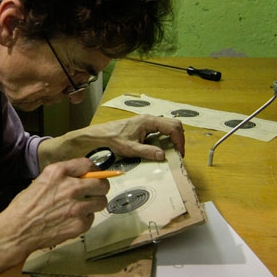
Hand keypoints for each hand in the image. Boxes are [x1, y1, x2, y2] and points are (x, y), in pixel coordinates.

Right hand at [0, 157, 108, 259]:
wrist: (17, 230)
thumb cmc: (26, 205)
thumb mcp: (43, 179)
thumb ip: (64, 175)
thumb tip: (84, 176)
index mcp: (59, 172)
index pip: (88, 165)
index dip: (94, 170)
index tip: (94, 175)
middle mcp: (71, 187)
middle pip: (102, 184)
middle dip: (100, 187)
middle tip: (93, 192)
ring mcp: (77, 207)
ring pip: (101, 201)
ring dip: (94, 203)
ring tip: (81, 207)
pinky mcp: (80, 224)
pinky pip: (92, 217)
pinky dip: (85, 218)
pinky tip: (71, 219)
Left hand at [37, 114, 184, 167]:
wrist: (96, 137)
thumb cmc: (111, 139)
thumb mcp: (130, 148)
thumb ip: (147, 152)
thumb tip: (163, 156)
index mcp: (148, 121)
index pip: (173, 126)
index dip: (179, 140)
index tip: (179, 153)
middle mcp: (149, 120)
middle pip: (173, 126)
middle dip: (178, 140)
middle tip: (177, 155)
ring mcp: (146, 124)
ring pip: (167, 129)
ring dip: (171, 141)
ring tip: (170, 155)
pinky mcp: (142, 129)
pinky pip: (159, 133)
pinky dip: (164, 142)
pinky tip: (159, 152)